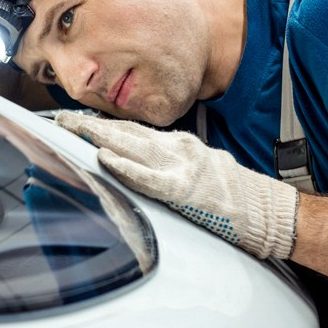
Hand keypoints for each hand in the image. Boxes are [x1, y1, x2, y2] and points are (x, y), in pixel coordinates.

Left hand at [55, 112, 298, 258]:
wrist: (267, 209)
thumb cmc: (235, 195)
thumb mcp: (201, 167)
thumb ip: (171, 162)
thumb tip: (138, 160)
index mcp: (181, 145)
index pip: (134, 129)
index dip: (103, 123)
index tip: (77, 119)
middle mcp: (179, 150)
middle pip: (127, 131)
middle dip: (91, 124)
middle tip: (61, 117)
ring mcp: (182, 168)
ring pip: (131, 146)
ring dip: (98, 136)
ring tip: (70, 129)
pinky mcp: (185, 190)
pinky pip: (148, 178)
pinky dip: (125, 166)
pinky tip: (105, 159)